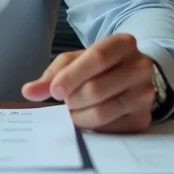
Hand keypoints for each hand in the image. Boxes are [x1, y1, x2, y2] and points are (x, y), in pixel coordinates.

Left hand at [21, 34, 155, 132]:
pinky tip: (88, 117)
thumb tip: (29, 91)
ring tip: (74, 109)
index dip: (72, 76)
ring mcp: (145, 94)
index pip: (98, 58)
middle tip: (65, 101)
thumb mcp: (76, 61)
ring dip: (79, 116)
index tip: (54, 92)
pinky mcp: (143, 118)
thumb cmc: (100, 67)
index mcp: (123, 44)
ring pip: (103, 111)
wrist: (131, 78)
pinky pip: (110, 129)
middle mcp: (140, 67)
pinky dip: (92, 127)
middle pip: (97, 88)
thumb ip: (52, 75)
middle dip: (72, 99)